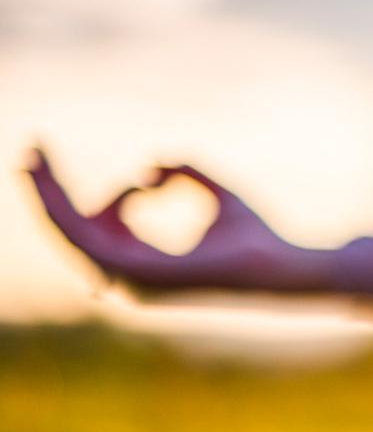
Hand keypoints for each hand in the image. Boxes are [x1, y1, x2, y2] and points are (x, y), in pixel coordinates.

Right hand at [23, 147, 331, 293]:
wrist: (282, 264)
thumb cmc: (256, 236)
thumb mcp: (216, 192)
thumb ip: (183, 172)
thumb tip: (152, 165)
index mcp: (143, 265)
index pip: (95, 226)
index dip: (75, 193)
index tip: (52, 155)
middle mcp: (130, 278)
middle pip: (72, 231)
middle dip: (45, 192)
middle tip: (30, 151)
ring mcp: (130, 280)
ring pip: (70, 233)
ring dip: (49, 194)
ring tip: (34, 158)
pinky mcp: (135, 273)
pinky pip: (83, 239)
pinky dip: (61, 207)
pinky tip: (48, 175)